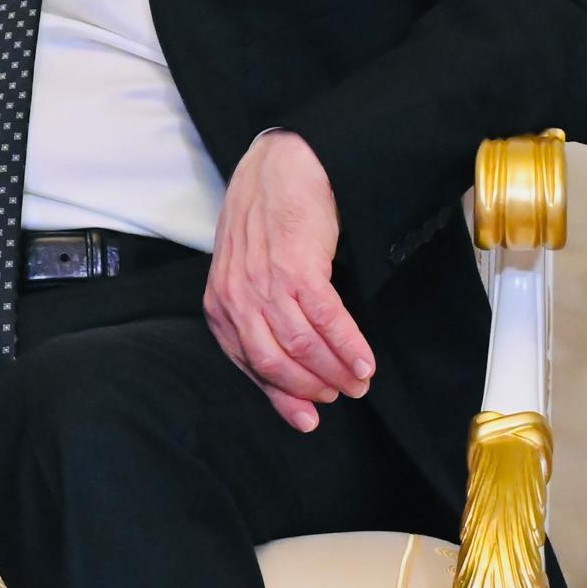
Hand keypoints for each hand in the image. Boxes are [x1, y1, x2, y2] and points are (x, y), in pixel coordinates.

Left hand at [206, 129, 373, 432]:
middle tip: (341, 396)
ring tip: (360, 382)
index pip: (248, 365)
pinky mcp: (295, 268)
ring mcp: (263, 284)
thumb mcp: (248, 274)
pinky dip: (349, 346)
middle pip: (273, 364)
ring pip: (301, 347)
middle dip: (310, 389)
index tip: (308, 419)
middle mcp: (235, 299)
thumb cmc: (267, 223)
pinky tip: (366, 362)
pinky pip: (326, 320)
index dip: (282, 396)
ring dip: (336, 371)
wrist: (281, 169)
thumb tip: (288, 366)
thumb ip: (259, 318)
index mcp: (220, 306)